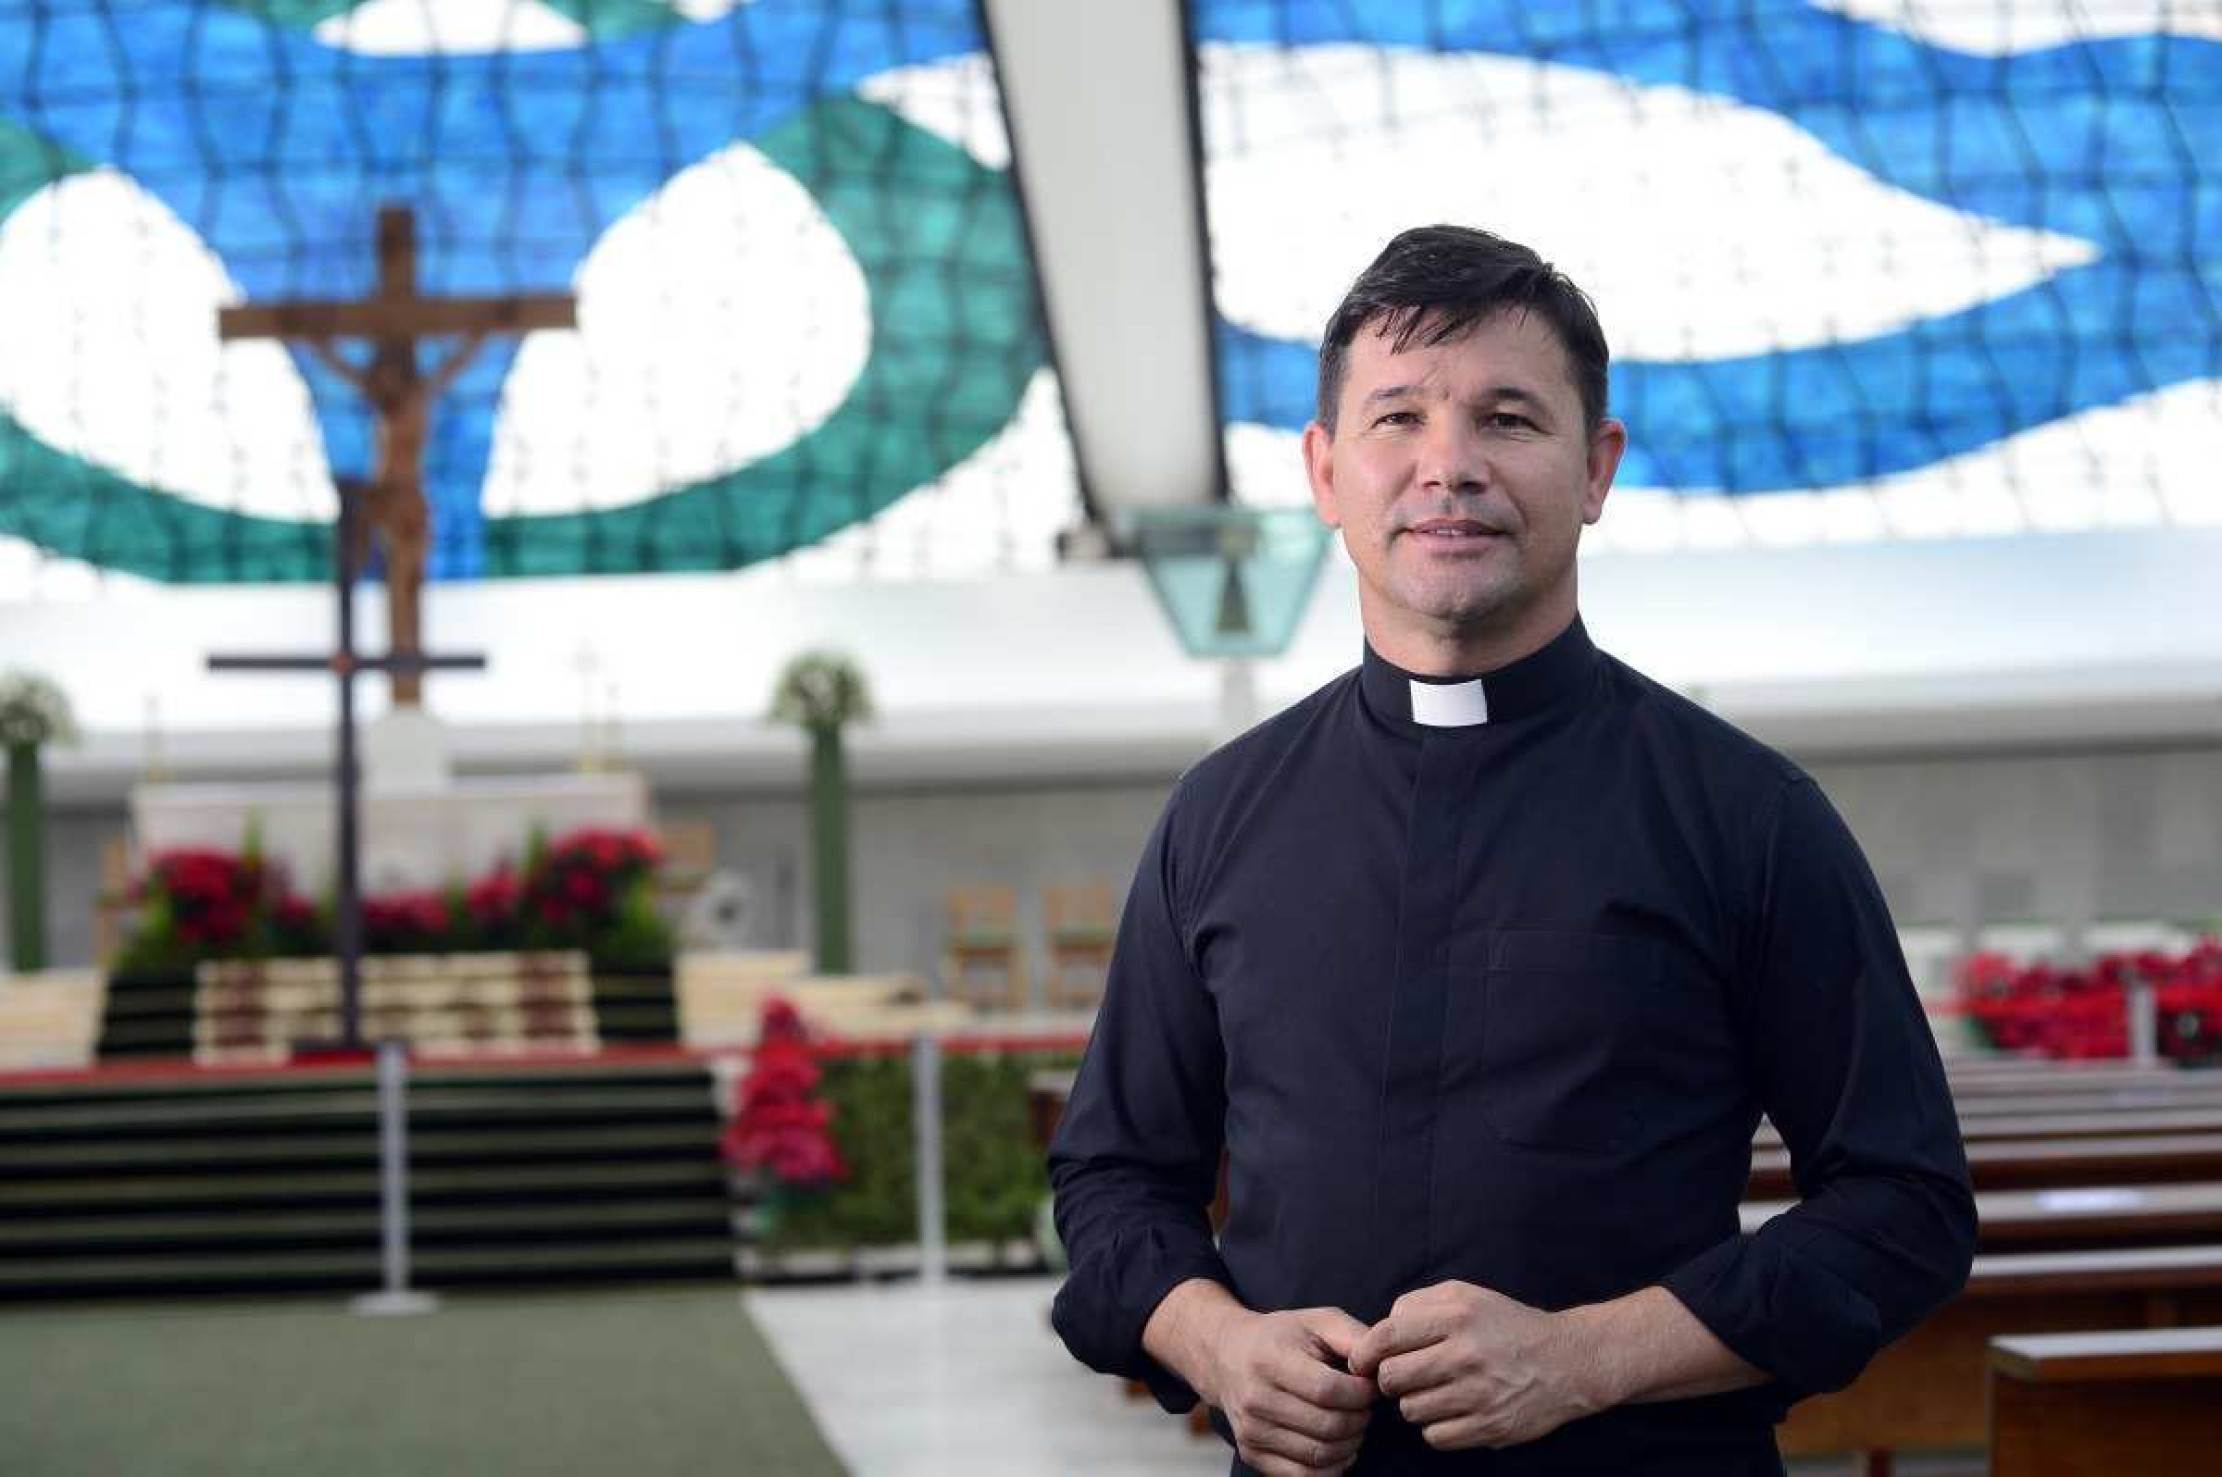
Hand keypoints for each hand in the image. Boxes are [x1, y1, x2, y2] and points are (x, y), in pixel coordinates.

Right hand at [1201, 1306, 1376, 1475]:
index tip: (1370, 1386)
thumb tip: (1379, 1368)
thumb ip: (1354, 1336)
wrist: (1226, 1356)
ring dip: (1350, 1444)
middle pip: (1328, 1427)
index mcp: (1270, 1359)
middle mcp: (1255, 1398)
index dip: (1361, 1394)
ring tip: (1353, 1423)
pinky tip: (1338, 1446)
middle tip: (1365, 1407)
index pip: (1328, 1390)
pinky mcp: (1251, 1454)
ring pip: (1320, 1455)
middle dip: (1360, 1419)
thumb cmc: (1281, 1337)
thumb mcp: (1317, 1320)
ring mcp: (1251, 1431)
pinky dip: (1332, 1468)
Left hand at [1347, 1281, 1605, 1450]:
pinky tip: (1452, 1411)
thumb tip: (1379, 1331)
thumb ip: (1418, 1304)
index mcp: (1457, 1316)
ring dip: (1415, 1403)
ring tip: (1436, 1391)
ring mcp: (1479, 1394)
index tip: (1361, 1361)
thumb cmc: (1507, 1325)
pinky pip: (1435, 1436)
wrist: (1567, 1361)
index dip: (1364, 1352)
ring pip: (1410, 1410)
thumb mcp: (1466, 1296)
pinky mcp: (1490, 1426)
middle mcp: (1467, 1354)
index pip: (1387, 1336)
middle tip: (1406, 1376)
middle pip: (1392, 1378)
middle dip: (1391, 1379)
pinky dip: (1437, 1427)